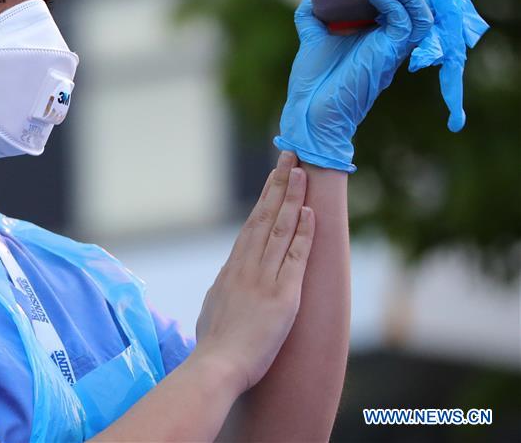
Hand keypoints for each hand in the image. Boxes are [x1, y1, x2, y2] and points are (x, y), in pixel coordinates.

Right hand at [193, 150, 314, 394]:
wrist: (217, 366)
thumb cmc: (214, 347)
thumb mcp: (213, 311)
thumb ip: (222, 293)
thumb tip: (225, 285)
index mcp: (231, 271)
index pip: (250, 226)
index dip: (264, 199)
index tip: (273, 177)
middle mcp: (246, 268)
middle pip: (264, 217)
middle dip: (278, 185)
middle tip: (288, 157)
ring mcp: (264, 279)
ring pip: (279, 229)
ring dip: (291, 199)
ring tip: (301, 172)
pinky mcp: (283, 296)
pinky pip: (295, 257)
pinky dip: (303, 233)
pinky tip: (310, 213)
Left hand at [274, 0, 433, 171]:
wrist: (309, 110)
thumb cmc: (313, 81)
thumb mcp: (312, 38)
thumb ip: (313, 13)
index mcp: (376, 35)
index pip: (402, 4)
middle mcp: (390, 40)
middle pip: (417, 3)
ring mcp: (392, 47)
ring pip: (422, 11)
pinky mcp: (389, 52)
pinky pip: (409, 21)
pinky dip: (396, 2)